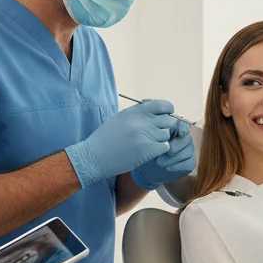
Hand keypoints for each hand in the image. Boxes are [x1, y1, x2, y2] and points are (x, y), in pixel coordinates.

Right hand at [65, 100, 179, 187]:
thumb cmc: (106, 138)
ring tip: (148, 143)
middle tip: (155, 134)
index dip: (168, 111)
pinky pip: (165, 147)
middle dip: (164, 127)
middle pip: (168, 121)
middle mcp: (142, 121)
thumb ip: (138, 112)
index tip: (166, 116)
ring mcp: (146, 135)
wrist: (94, 157)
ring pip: (166, 135)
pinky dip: (159, 149)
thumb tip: (157, 111)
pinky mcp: (148, 150)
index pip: (163, 105)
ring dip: (161, 139)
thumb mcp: (120, 118)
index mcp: (136, 111)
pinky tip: (149, 151)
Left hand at [132, 121, 194, 189]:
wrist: (147, 170)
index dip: (182, 128)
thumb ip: (154, 133)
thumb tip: (161, 127)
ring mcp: (188, 150)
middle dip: (173, 148)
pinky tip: (168, 168)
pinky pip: (189, 163)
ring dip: (173, 159)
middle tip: (159, 155)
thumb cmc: (146, 152)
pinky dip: (178, 166)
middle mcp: (184, 138)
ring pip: (187, 152)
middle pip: (186, 139)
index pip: (183, 125)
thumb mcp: (147, 142)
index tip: (179, 133)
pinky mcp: (190, 162)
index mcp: (174, 129)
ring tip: (159, 162)